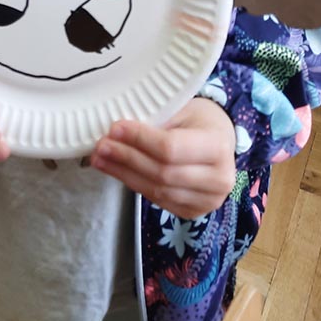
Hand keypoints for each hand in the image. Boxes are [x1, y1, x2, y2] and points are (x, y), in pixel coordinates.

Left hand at [90, 99, 235, 220]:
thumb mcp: (182, 109)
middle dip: (126, 158)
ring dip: (124, 174)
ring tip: (100, 159)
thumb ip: (156, 120)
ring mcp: (208, 200)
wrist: (220, 140)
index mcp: (218, 146)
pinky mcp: (194, 212)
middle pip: (162, 172)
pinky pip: (158, 200)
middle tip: (101, 145)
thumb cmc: (199, 119)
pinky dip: (134, 184)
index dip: (139, 140)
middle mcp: (219, 179)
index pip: (170, 148)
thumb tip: (117, 131)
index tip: (114, 128)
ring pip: (157, 190)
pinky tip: (117, 171)